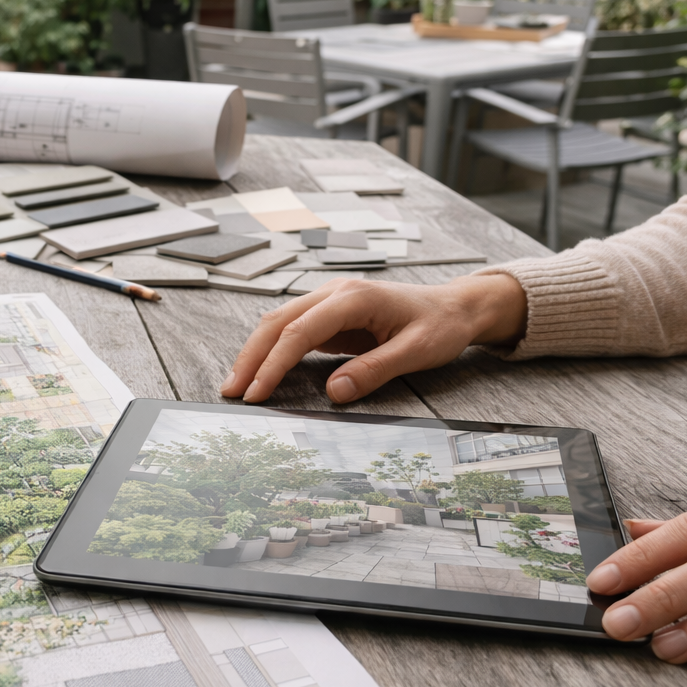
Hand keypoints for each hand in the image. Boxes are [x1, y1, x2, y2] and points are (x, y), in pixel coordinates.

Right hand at [219, 274, 527, 403]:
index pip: (299, 332)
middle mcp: (334, 292)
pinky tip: (261, 371)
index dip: (273, 364)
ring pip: (278, 322)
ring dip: (255, 353)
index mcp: (353, 298)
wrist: (455, 307)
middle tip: (231, 392)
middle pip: (277, 322)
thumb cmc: (440, 326)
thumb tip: (335, 392)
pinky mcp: (330, 314)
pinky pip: (292, 330)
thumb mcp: (417, 352)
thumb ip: (374, 370)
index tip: (257, 394)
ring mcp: (329, 300)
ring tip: (237, 385)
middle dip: (251, 358)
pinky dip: (271, 350)